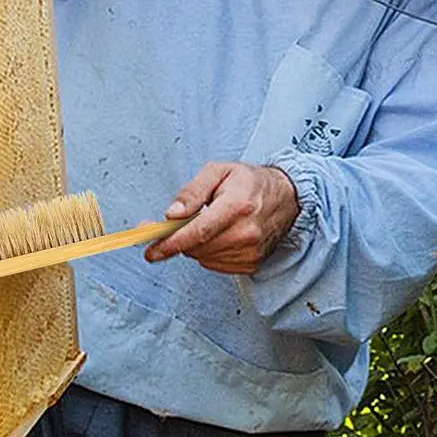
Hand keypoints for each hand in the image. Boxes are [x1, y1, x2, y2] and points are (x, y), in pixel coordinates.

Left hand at [144, 162, 298, 274]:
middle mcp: (247, 232)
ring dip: (195, 245)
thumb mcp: (218, 171)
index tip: (151, 250)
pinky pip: (214, 264)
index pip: (199, 231)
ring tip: (207, 223)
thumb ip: (192, 191)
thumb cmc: (248, 182)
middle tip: (171, 227)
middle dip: (178, 239)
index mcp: (238, 205)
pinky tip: (218, 235)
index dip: (171, 242)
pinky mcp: (252, 264)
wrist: (285, 197)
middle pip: (198, 247)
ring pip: (203, 257)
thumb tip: (171, 213)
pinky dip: (208, 252)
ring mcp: (251, 251)